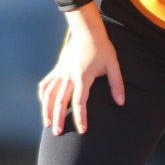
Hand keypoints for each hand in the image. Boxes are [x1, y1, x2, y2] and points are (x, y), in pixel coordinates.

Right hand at [39, 4, 124, 134]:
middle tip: (58, 133)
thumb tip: (120, 102)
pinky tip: (44, 105)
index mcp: (83, 77)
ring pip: (49, 94)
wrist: (87, 31)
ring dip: (46, 110)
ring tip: (47, 124)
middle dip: (58, 118)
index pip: (80, 102)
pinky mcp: (57, 69)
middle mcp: (69, 76)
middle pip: (60, 101)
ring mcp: (61, 72)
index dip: (81, 117)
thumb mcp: (113, 65)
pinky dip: (43, 95)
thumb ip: (116, 84)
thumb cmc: (102, 48)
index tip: (83, 130)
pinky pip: (46, 84)